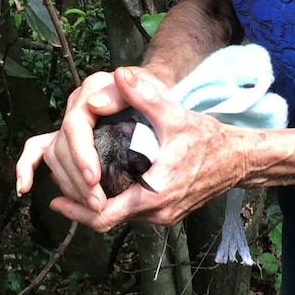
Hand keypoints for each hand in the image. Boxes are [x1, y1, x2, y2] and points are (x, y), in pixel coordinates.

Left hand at [39, 66, 247, 231]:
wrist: (238, 159)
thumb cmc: (208, 139)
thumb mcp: (175, 115)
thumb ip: (145, 96)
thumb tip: (119, 75)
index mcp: (155, 193)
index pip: (106, 215)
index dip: (78, 210)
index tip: (56, 200)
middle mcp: (157, 212)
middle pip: (108, 220)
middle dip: (82, 206)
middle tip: (58, 191)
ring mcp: (163, 216)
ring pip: (121, 218)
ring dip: (99, 206)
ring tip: (76, 188)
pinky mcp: (167, 214)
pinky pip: (134, 214)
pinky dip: (116, 204)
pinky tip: (104, 186)